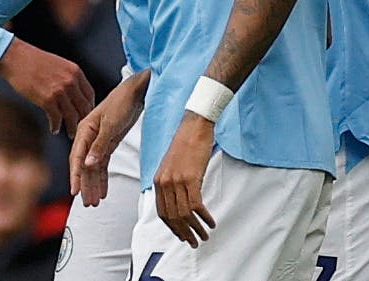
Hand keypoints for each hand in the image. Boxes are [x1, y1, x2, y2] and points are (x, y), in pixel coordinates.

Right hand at [0, 38, 95, 133]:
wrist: (16, 57)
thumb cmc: (34, 60)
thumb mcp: (59, 64)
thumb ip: (69, 77)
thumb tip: (73, 93)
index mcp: (75, 72)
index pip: (90, 94)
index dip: (89, 107)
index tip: (86, 115)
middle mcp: (71, 82)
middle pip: (84, 107)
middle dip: (83, 120)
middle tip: (81, 129)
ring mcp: (60, 91)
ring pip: (73, 116)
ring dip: (72, 128)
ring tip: (70, 134)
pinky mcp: (47, 100)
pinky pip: (56, 118)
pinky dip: (56, 126)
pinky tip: (54, 129)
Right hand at [70, 71, 148, 205]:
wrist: (138, 90)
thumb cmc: (123, 101)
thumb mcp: (112, 124)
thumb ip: (100, 145)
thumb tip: (88, 164)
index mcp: (85, 129)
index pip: (77, 157)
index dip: (76, 175)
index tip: (75, 192)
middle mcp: (89, 137)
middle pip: (84, 165)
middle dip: (85, 184)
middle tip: (88, 203)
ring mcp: (98, 141)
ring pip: (93, 167)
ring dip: (94, 184)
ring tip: (95, 202)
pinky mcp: (108, 143)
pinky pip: (103, 164)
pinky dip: (103, 178)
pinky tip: (103, 190)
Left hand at [154, 112, 216, 246]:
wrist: (194, 126)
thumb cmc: (186, 143)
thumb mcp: (172, 165)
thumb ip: (172, 183)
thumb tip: (179, 201)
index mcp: (158, 180)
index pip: (162, 212)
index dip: (172, 227)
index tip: (181, 236)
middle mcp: (165, 183)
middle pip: (173, 217)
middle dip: (184, 233)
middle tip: (194, 242)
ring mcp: (177, 181)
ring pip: (184, 214)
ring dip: (196, 229)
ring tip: (204, 236)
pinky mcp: (191, 178)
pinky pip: (196, 205)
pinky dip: (204, 217)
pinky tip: (210, 222)